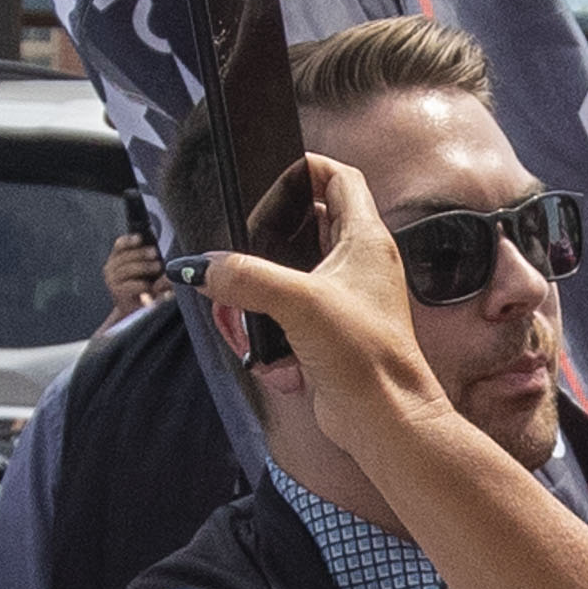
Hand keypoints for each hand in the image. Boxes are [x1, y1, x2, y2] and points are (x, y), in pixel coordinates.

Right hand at [96, 228, 171, 320]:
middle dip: (141, 253)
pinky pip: (132, 285)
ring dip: (145, 266)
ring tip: (158, 267)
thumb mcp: (144, 271)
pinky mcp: (117, 293)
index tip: (140, 238)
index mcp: (116, 259)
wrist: (133, 311)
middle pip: (125, 256)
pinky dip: (142, 284)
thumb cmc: (141, 287)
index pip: (119, 245)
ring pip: (128, 269)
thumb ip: (147, 259)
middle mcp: (110, 269)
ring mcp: (112, 281)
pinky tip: (150, 286)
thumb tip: (156, 250)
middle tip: (154, 253)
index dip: (129, 241)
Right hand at [197, 150, 447, 421]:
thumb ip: (245, 278)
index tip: (273, 171)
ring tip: (244, 302)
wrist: (386, 421)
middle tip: (242, 246)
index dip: (308, 168)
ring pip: (294, 273)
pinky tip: (263, 345)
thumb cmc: (366, 356)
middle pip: (309, 225)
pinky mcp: (332, 332)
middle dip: (270, 236)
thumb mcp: (298, 303)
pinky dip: (272, 325)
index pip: (340, 180)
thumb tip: (201, 267)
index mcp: (366, 240)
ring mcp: (347, 299)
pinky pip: (291, 314)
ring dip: (264, 286)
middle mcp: (360, 265)